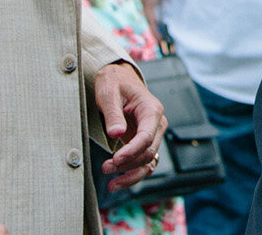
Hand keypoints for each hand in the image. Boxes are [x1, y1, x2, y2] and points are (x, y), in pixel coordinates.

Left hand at [94, 62, 166, 191]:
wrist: (118, 79)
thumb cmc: (114, 82)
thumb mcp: (109, 93)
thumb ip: (113, 113)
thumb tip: (117, 134)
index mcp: (151, 109)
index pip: (146, 136)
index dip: (132, 151)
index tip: (115, 159)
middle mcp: (156, 123)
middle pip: (148, 152)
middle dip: (127, 164)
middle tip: (105, 168)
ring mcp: (153, 134)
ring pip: (149, 162)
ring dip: (131, 174)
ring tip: (111, 184)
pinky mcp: (144, 142)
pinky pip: (145, 163)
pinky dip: (133, 174)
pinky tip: (118, 182)